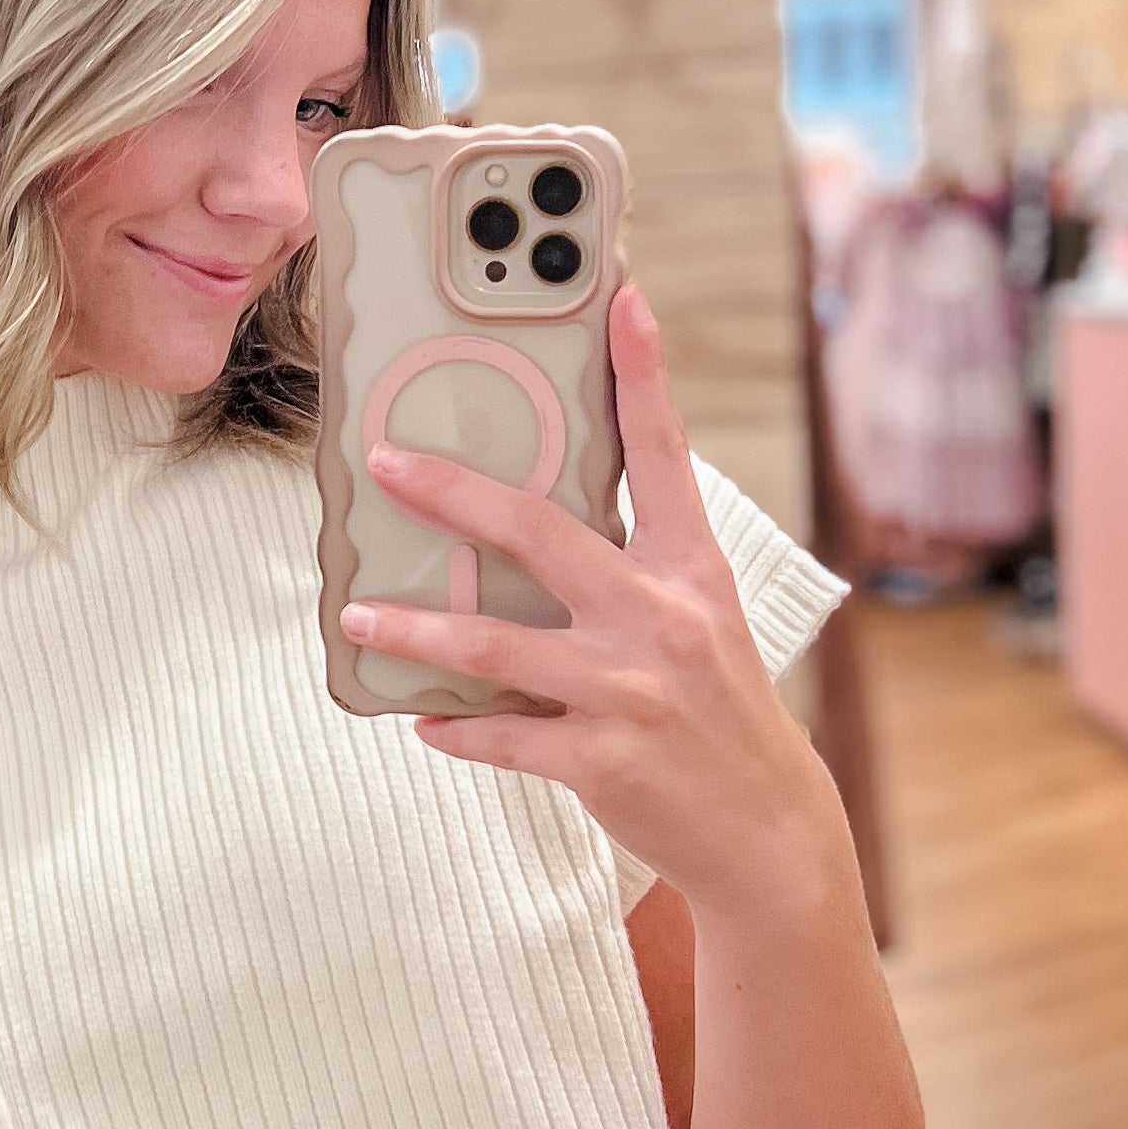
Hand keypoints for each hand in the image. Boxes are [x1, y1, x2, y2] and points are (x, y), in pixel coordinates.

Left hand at [339, 281, 841, 921]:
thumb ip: (632, 571)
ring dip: (415, 633)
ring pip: (494, 647)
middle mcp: (660, 619)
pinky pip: (502, 738)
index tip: (623, 296)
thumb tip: (531, 529)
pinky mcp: (602, 760)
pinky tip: (420, 721)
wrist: (769, 832)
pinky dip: (456, 730)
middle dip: (455, 492)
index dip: (644, 373)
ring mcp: (628, 691)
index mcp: (692, 571)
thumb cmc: (717, 714)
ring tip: (358, 620)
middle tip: (387, 462)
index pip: (666, 453)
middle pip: (541, 533)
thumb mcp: (701, 624)